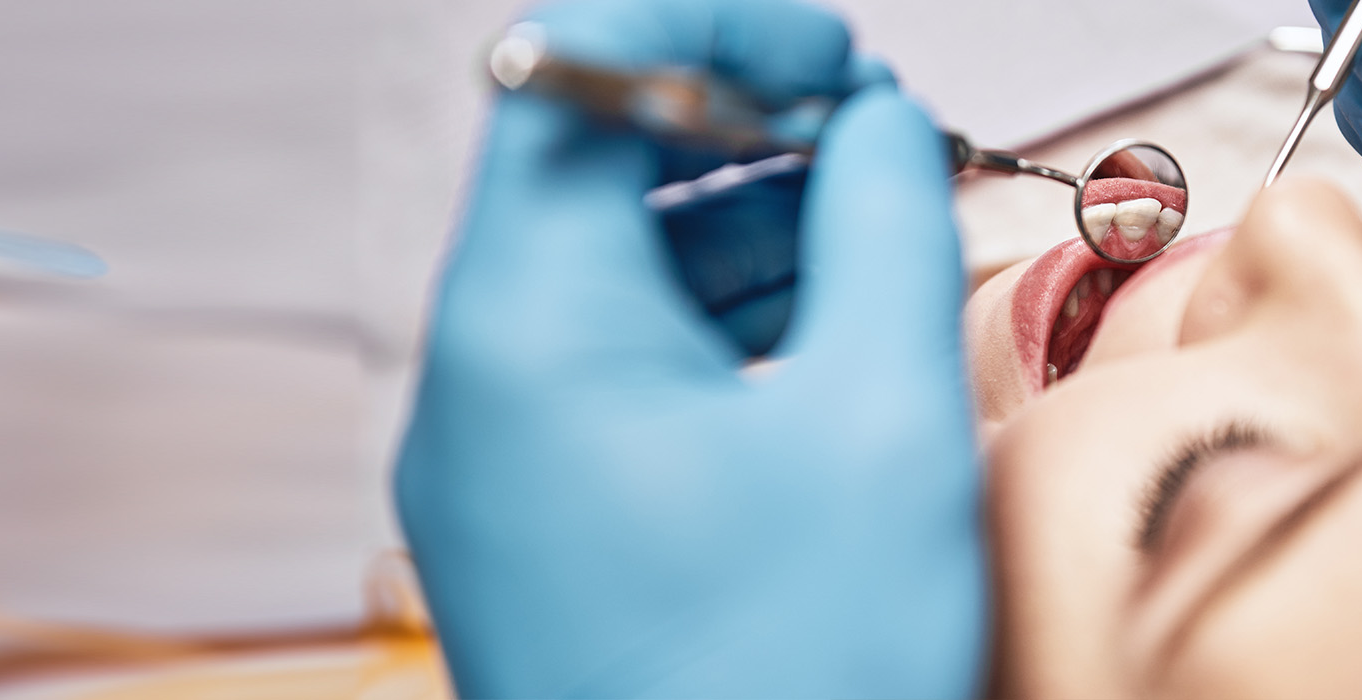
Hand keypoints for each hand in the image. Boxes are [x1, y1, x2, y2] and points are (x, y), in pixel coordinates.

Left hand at [393, 0, 984, 695]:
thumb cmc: (786, 693)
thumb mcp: (878, 420)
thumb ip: (879, 224)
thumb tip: (874, 122)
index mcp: (527, 326)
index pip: (574, 69)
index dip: (709, 26)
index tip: (823, 48)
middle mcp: (482, 380)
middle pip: (596, 163)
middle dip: (746, 120)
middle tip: (875, 131)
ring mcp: (504, 453)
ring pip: (617, 263)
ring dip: (746, 217)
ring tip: (875, 221)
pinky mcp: (546, 510)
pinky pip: (623, 359)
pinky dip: (721, 315)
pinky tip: (825, 319)